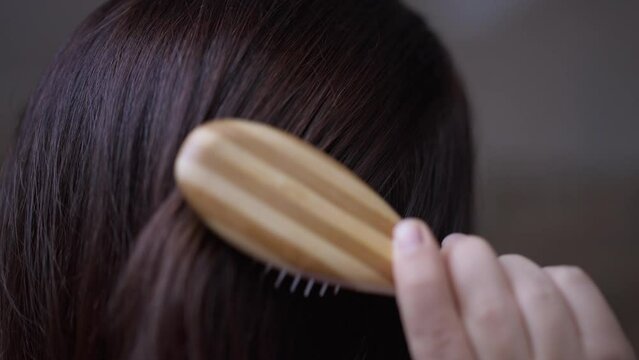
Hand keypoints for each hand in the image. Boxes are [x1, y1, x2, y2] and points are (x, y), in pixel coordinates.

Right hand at [392, 219, 635, 359]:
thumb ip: (432, 337)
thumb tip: (420, 278)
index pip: (434, 331)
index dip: (420, 277)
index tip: (409, 236)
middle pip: (487, 305)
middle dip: (464, 256)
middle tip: (455, 250)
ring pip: (533, 291)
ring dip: (505, 265)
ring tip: (494, 273)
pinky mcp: (610, 358)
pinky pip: (576, 290)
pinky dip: (551, 274)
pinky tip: (538, 285)